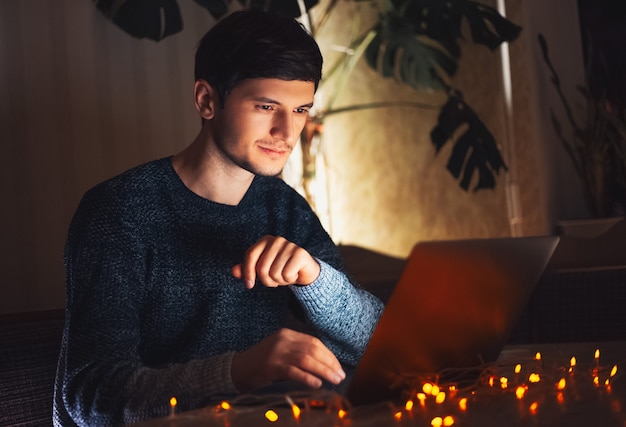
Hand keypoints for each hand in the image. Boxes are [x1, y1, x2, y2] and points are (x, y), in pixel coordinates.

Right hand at [230, 328, 345, 391]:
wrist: (238, 368)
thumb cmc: (262, 362)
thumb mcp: (281, 350)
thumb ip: (298, 352)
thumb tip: (324, 364)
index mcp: (287, 334)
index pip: (314, 342)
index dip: (329, 355)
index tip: (338, 366)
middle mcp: (283, 340)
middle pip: (313, 350)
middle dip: (330, 363)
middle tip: (341, 375)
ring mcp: (277, 353)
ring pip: (306, 359)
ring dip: (324, 370)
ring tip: (335, 380)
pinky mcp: (271, 367)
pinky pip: (293, 371)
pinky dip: (307, 377)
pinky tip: (317, 383)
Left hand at [231, 235, 319, 288]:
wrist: (304, 270)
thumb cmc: (280, 269)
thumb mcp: (262, 270)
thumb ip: (247, 270)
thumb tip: (233, 271)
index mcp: (265, 240)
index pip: (250, 255)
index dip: (247, 272)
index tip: (249, 285)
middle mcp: (277, 240)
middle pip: (262, 267)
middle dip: (267, 280)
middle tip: (275, 279)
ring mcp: (289, 245)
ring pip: (274, 273)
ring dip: (279, 281)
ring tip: (284, 276)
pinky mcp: (300, 253)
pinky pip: (286, 274)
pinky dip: (289, 279)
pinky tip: (294, 274)